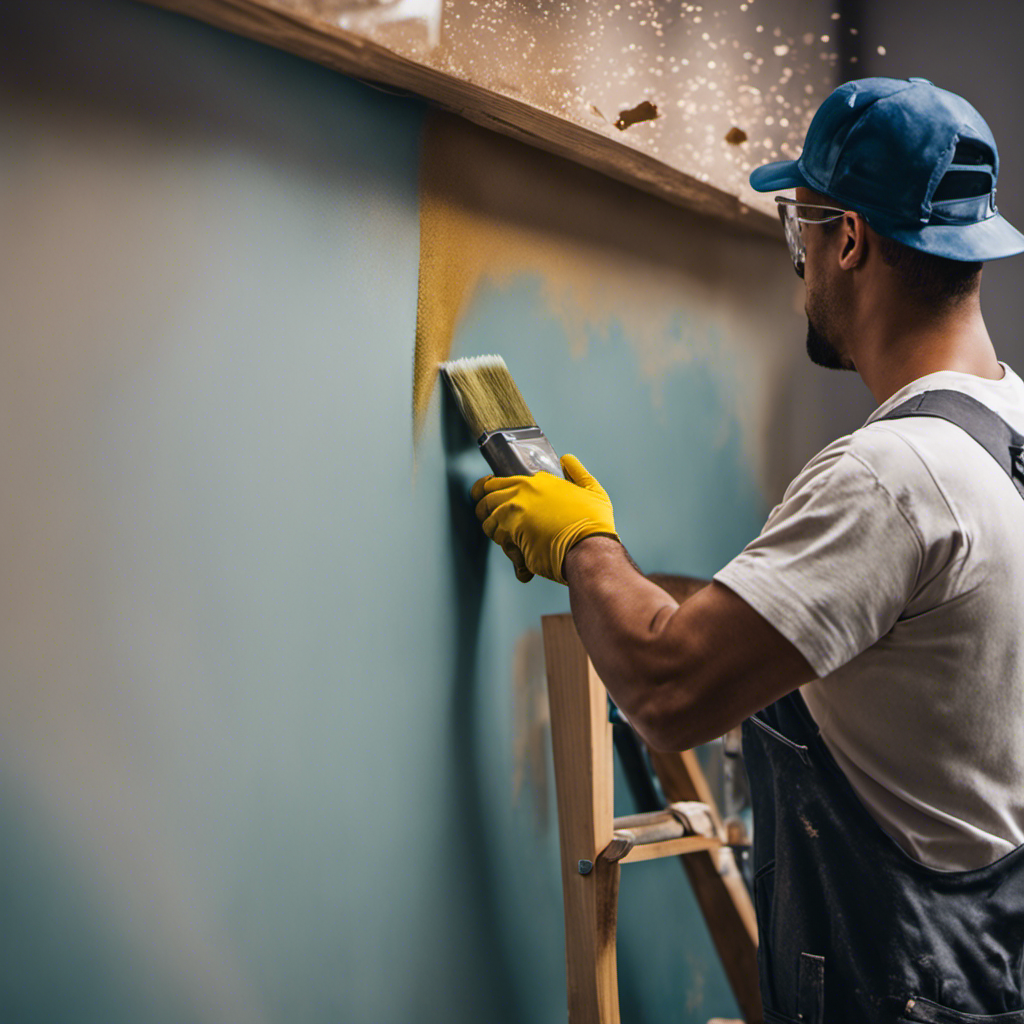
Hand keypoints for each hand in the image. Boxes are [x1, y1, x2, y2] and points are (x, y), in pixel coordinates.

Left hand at [471, 454, 617, 584]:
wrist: (591, 548)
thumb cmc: (593, 523)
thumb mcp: (592, 489)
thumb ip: (577, 472)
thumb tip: (567, 460)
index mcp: (536, 481)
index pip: (497, 481)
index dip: (490, 490)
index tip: (491, 498)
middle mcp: (520, 494)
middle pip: (486, 499)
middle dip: (485, 510)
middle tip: (493, 521)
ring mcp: (513, 514)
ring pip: (488, 522)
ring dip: (496, 532)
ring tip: (509, 540)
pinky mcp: (511, 536)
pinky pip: (499, 541)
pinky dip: (507, 549)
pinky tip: (520, 554)